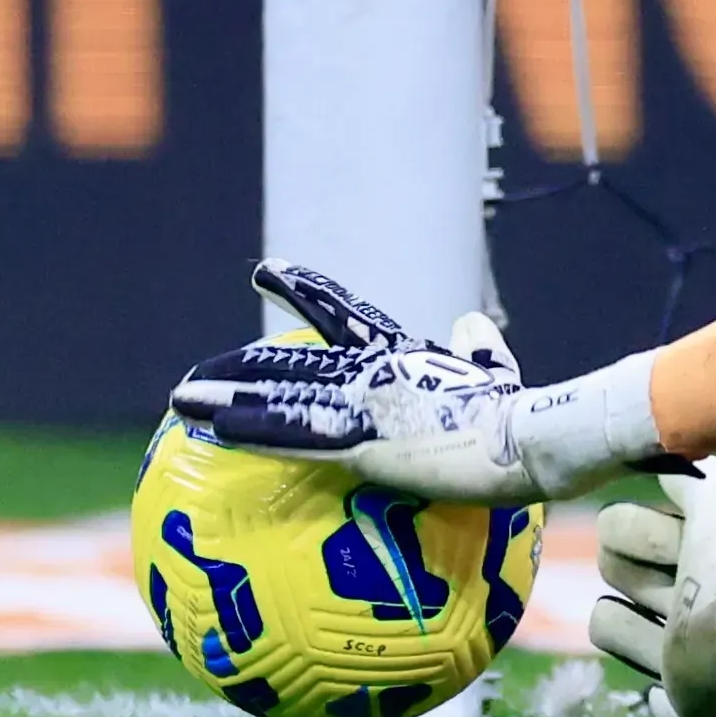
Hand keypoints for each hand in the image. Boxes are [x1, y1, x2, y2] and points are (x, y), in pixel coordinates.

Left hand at [170, 262, 576, 505]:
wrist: (535, 438)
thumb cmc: (526, 414)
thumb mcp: (501, 375)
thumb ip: (481, 351)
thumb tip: (468, 324)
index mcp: (405, 354)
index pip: (343, 313)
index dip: (303, 290)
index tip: (266, 273)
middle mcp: (374, 371)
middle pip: (291, 362)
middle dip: (239, 368)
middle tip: (195, 375)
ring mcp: (365, 405)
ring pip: (279, 396)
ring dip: (226, 400)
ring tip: (181, 399)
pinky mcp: (362, 443)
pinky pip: (291, 436)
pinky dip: (248, 431)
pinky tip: (211, 431)